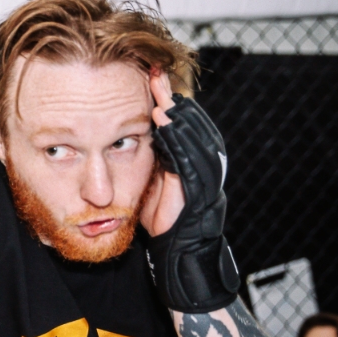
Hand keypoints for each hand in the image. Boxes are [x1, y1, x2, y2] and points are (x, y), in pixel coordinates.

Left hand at [141, 67, 238, 312]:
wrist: (182, 260)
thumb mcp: (149, 186)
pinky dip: (180, 141)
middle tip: (156, 76)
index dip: (167, 99)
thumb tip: (131, 137)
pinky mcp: (203, 194)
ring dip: (178, 115)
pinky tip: (167, 126)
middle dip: (174, 98)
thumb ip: (148, 161)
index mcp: (191, 161)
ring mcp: (206, 179)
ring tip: (161, 95)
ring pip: (195, 138)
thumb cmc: (163, 223)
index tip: (150, 75)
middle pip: (191, 124)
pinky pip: (191, 162)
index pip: (181, 123)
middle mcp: (204, 165)